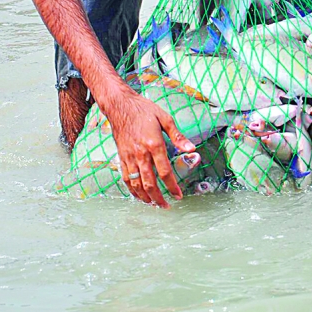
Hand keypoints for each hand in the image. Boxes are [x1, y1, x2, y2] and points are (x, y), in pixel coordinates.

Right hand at [100, 85, 194, 207]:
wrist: (120, 106)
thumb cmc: (143, 110)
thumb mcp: (164, 118)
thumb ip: (177, 136)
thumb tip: (191, 149)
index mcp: (154, 144)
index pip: (164, 172)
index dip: (172, 186)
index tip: (178, 195)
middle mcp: (140, 154)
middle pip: (149, 183)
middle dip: (159, 198)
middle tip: (167, 205)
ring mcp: (129, 157)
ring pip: (136, 184)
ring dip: (146, 197)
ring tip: (154, 204)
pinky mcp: (121, 157)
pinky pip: (126, 178)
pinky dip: (132, 190)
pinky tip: (138, 196)